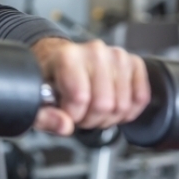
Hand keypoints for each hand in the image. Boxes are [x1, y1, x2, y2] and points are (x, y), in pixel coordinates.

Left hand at [29, 38, 150, 135]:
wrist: (61, 59)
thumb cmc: (51, 77)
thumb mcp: (37, 96)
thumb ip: (44, 116)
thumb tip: (65, 126)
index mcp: (67, 56)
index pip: (80, 98)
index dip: (73, 116)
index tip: (66, 113)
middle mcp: (95, 52)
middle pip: (104, 104)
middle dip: (91, 120)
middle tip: (80, 114)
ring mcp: (117, 56)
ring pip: (123, 105)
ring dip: (108, 118)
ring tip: (93, 110)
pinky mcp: (133, 62)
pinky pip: (140, 98)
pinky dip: (127, 111)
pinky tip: (111, 107)